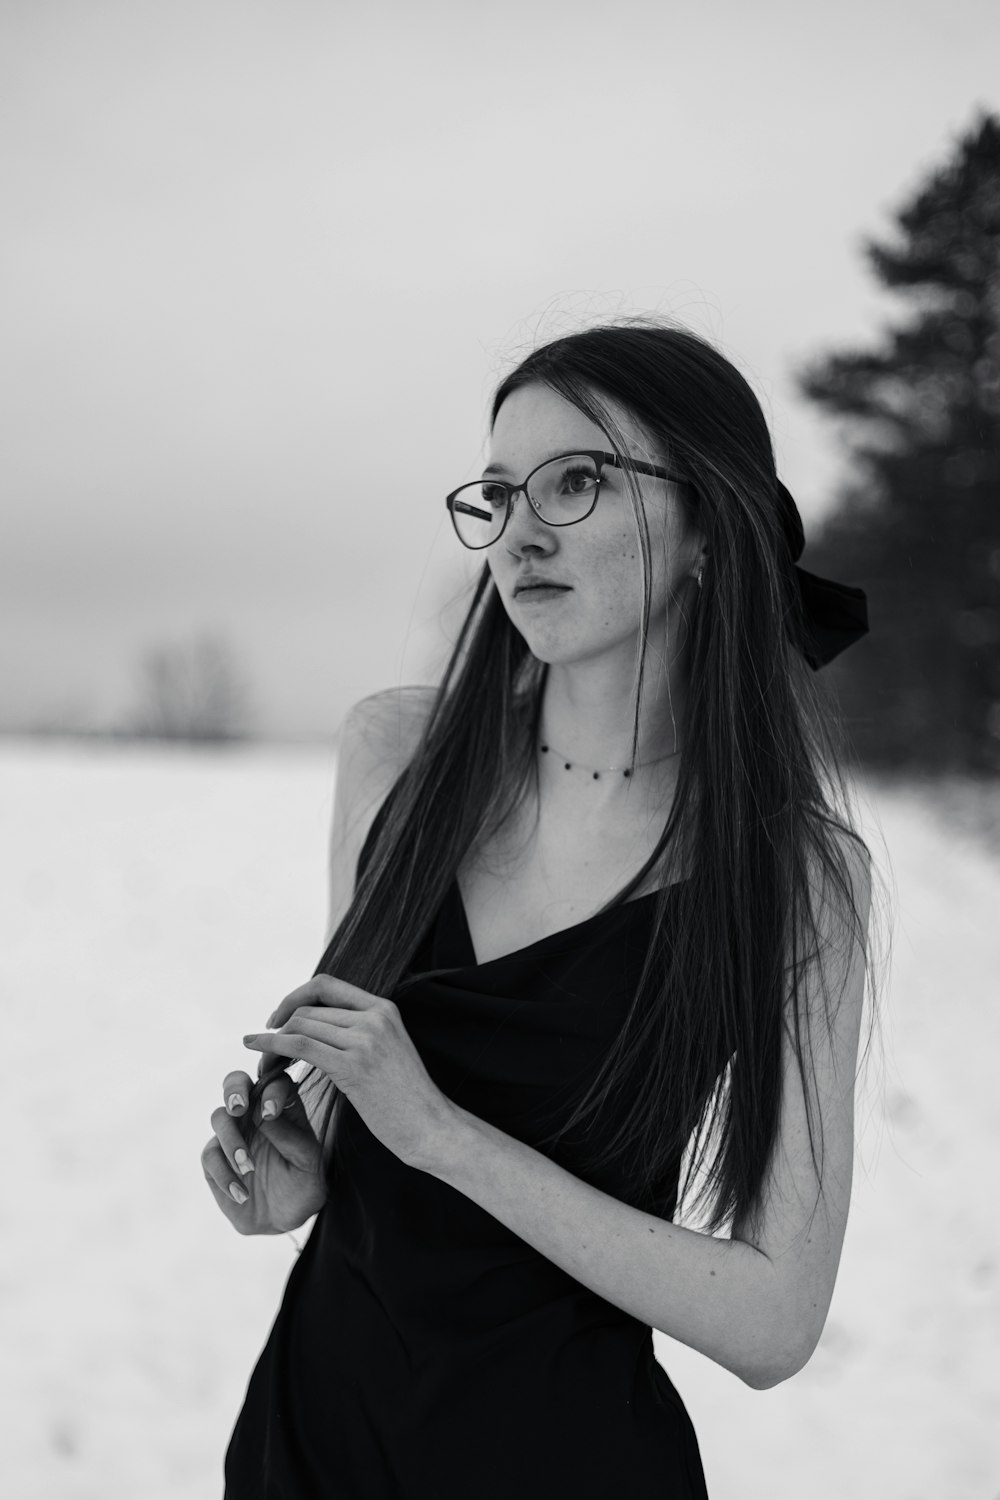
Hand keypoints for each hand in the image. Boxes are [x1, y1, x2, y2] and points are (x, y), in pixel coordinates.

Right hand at [201, 1068, 327, 1234]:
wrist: (284, 1219)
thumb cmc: (302, 1183)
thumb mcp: (307, 1162)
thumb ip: (291, 1137)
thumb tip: (264, 1114)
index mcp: (282, 1106)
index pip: (275, 1082)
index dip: (270, 1090)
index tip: (270, 1112)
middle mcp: (254, 1113)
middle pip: (236, 1083)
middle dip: (234, 1090)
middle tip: (238, 1108)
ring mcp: (233, 1133)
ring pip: (219, 1117)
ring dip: (231, 1140)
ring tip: (248, 1167)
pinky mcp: (215, 1158)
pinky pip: (210, 1155)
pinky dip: (224, 1174)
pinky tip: (242, 1193)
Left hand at [243, 976, 455, 1172]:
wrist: (431, 1126)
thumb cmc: (406, 1097)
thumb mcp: (387, 1051)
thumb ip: (358, 1033)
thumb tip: (317, 1029)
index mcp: (384, 1008)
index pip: (326, 985)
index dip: (295, 997)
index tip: (277, 1019)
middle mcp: (374, 1017)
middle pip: (308, 1009)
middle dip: (279, 1029)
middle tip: (263, 1056)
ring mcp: (365, 1039)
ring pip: (300, 1026)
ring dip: (272, 1046)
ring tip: (264, 1069)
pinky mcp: (353, 1065)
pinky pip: (300, 1047)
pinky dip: (272, 1049)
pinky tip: (259, 1058)